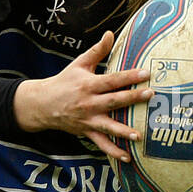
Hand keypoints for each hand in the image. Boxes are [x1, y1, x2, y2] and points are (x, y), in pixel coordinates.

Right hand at [13, 31, 152, 162]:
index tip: (146, 73)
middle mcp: (89, 103)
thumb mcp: (79, 64)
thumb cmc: (64, 81)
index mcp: (89, 84)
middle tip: (150, 95)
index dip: (129, 76)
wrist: (42, 104)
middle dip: (132, 98)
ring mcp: (88, 120)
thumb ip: (97, 50)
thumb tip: (111, 33)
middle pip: (114, 101)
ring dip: (123, 131)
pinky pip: (102, 144)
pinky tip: (128, 157)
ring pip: (108, 126)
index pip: (112, 79)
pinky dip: (114, 151)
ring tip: (138, 135)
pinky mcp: (86, 132)